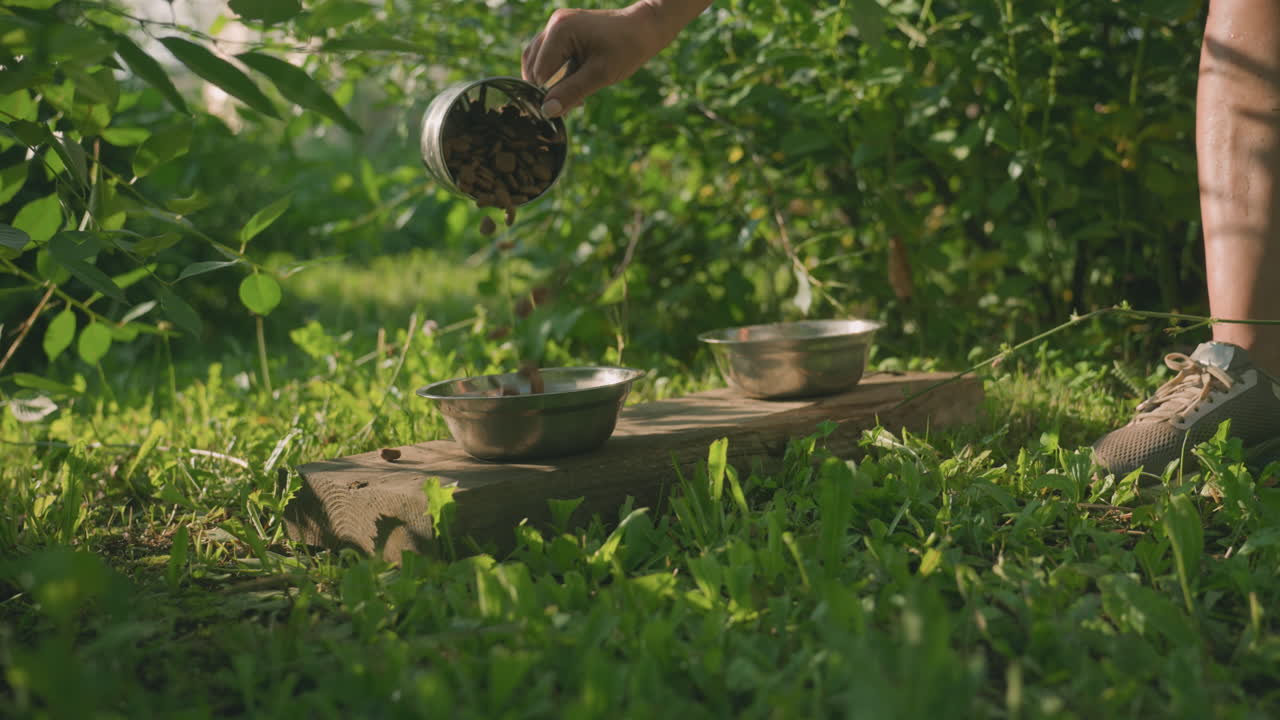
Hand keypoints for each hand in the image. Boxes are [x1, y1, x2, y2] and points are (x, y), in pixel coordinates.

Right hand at [522, 4, 669, 117]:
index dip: (549, 95)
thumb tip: (546, 111)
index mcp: (560, 30)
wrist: (644, 29)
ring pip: (536, 61)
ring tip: (573, 95)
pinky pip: (546, 55)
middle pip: (533, 66)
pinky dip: (554, 72)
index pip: (539, 72)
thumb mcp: (600, 75)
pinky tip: (571, 83)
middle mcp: (554, 24)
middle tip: (571, 103)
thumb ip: (571, 92)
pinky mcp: (561, 30)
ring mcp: (556, 25)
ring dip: (549, 82)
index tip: (569, 108)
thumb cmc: (627, 49)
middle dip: (548, 88)